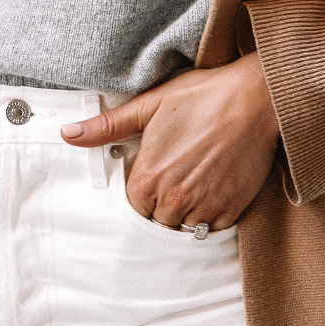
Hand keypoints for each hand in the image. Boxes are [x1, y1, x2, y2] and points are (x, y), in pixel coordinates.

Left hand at [60, 53, 279, 231]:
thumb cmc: (203, 96)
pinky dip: (210, 217)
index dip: (142, 191)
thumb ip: (108, 125)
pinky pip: (212, 229)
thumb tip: (68, 133)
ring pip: (183, 228)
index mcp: (149, 177)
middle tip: (177, 177)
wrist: (256, 98)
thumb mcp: (151, 104)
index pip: (133, 207)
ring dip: (185, 213)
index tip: (155, 175)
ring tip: (194, 184)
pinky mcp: (232, 209)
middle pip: (157, 221)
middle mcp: (174, 199)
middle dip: (162, 205)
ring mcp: (205, 206)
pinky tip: (213, 191)